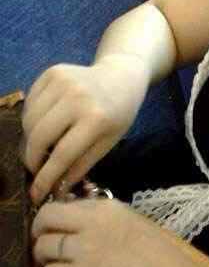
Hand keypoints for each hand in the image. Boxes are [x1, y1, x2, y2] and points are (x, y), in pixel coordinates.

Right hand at [21, 55, 150, 206]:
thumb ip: (81, 165)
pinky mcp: (51, 72)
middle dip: (32, 159)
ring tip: (40, 148)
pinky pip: (30, 103)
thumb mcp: (108, 142)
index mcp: (96, 118)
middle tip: (35, 170)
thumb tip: (57, 190)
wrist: (122, 76)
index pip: (61, 155)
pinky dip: (31, 119)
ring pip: (29, 120)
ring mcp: (62, 81)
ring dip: (30, 140)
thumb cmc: (119, 113)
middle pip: (39, 137)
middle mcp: (77, 97)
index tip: (36, 194)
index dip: (46, 178)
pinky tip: (43, 125)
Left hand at [31, 197, 208, 266]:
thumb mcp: (136, 225)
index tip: (58, 226)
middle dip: (38, 229)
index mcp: (109, 208)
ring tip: (51, 263)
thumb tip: (84, 225)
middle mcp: (92, 223)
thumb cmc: (163, 257)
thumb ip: (108, 222)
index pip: (68, 203)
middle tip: (42, 240)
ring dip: (43, 256)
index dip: (57, 216)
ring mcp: (84, 250)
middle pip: (46, 217)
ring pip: (43, 246)